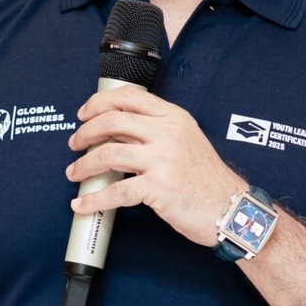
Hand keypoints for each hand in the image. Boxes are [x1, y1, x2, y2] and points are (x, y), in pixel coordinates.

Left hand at [67, 86, 238, 247]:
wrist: (231, 208)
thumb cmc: (207, 178)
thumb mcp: (186, 141)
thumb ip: (155, 131)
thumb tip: (116, 130)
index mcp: (174, 118)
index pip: (129, 97)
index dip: (99, 102)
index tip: (84, 113)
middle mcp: (168, 133)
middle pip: (112, 121)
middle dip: (85, 132)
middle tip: (75, 143)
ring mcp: (163, 160)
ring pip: (108, 154)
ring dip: (83, 165)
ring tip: (74, 173)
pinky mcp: (158, 188)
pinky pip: (116, 191)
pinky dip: (93, 199)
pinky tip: (82, 204)